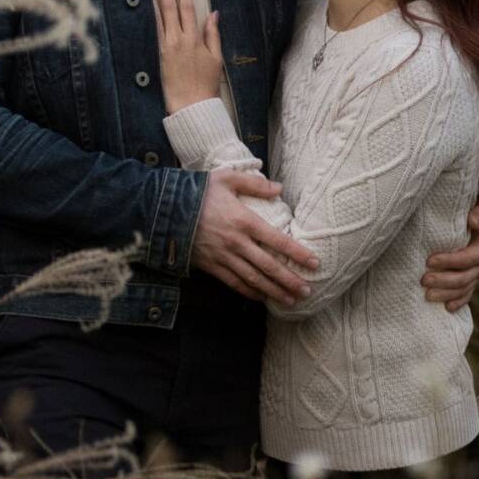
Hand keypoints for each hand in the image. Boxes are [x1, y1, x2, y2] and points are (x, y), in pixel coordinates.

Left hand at [156, 0, 222, 113]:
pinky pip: (156, 30)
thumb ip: (213, 34)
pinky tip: (150, 5)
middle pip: (172, 8)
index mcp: (195, 39)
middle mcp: (179, 39)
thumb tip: (213, 14)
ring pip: (161, 16)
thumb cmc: (206, 83)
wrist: (191, 104)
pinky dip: (153, 16)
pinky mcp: (159, 54)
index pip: (188, 10)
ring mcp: (167, 46)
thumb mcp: (216, 58)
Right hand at [192, 169, 318, 305]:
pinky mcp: (210, 266)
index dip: (297, 253)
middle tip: (307, 291)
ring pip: (253, 279)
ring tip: (291, 300)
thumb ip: (254, 184)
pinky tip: (262, 298)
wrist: (164, 209)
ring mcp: (222, 257)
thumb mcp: (226, 178)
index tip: (314, 262)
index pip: (277, 240)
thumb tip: (279, 188)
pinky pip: (233, 283)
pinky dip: (249, 292)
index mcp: (243, 220)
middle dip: (289, 280)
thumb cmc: (197, 191)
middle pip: (268, 266)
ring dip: (273, 291)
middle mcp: (236, 242)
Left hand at [422, 196, 478, 311]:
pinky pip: (467, 294)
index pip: (469, 258)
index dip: (450, 261)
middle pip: (464, 278)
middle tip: (423, 280)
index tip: (430, 260)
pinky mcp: (474, 280)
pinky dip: (458, 302)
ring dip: (446, 294)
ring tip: (427, 296)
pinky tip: (447, 308)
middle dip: (444, 281)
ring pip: (464, 289)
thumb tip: (472, 220)